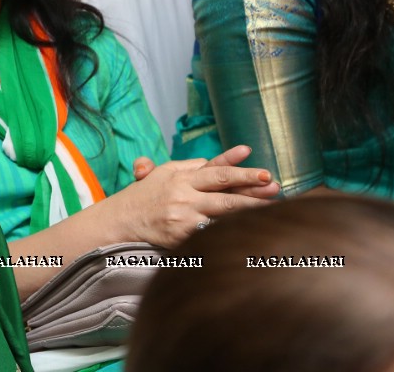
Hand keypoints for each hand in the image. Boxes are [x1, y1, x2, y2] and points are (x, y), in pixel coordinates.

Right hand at [108, 151, 278, 246]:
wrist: (118, 223)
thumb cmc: (142, 198)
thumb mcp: (161, 174)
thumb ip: (187, 167)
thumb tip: (210, 161)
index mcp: (180, 176)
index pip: (213, 168)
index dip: (235, 163)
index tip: (254, 158)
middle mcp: (183, 193)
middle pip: (224, 188)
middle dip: (251, 186)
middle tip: (273, 185)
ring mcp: (184, 215)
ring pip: (225, 211)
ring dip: (251, 209)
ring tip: (275, 207)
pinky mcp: (182, 235)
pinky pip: (213, 232)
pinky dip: (232, 230)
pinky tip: (251, 229)